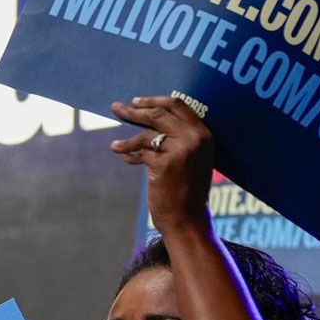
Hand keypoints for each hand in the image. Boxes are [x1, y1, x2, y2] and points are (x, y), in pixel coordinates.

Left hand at [111, 95, 215, 228]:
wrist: (188, 219)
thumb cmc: (186, 189)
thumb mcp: (190, 158)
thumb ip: (178, 137)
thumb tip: (148, 116)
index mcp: (204, 134)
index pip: (178, 105)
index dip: (154, 100)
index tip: (137, 101)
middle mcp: (195, 138)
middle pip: (159, 114)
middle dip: (134, 110)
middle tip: (116, 108)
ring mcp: (181, 150)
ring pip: (146, 134)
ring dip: (127, 140)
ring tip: (115, 146)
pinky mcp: (165, 164)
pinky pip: (141, 152)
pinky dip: (130, 155)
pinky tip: (124, 158)